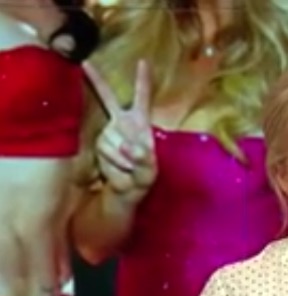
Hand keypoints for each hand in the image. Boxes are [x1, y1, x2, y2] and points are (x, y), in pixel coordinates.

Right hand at [84, 60, 156, 203]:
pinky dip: (114, 161)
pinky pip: (105, 149)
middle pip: (107, 96)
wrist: (126, 190)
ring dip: (121, 156)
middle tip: (85, 63)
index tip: (143, 62)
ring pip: (111, 139)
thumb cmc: (144, 176)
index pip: (142, 97)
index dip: (142, 80)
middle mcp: (122, 121)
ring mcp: (109, 131)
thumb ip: (143, 159)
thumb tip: (130, 148)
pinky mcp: (100, 142)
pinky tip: (120, 167)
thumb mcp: (150, 170)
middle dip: (96, 80)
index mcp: (141, 121)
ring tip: (129, 166)